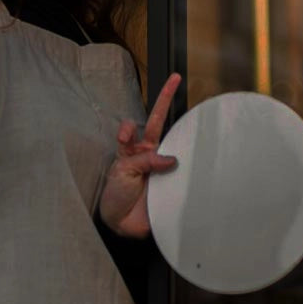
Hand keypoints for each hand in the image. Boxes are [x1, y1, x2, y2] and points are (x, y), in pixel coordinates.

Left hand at [98, 72, 182, 238]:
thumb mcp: (122, 174)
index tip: (129, 128)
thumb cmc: (116, 195)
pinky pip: (182, 173)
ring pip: (174, 145)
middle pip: (159, 122)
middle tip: (176, 79)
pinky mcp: (172, 181)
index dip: (133, 122)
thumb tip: (171, 159)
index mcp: (133, 149)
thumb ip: (143, 162)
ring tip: (175, 149)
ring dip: (178, 143)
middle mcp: (149, 153)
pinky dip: (185, 172)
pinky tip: (186, 174)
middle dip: (166, 99)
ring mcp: (162, 165)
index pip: (137, 125)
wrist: (122, 224)